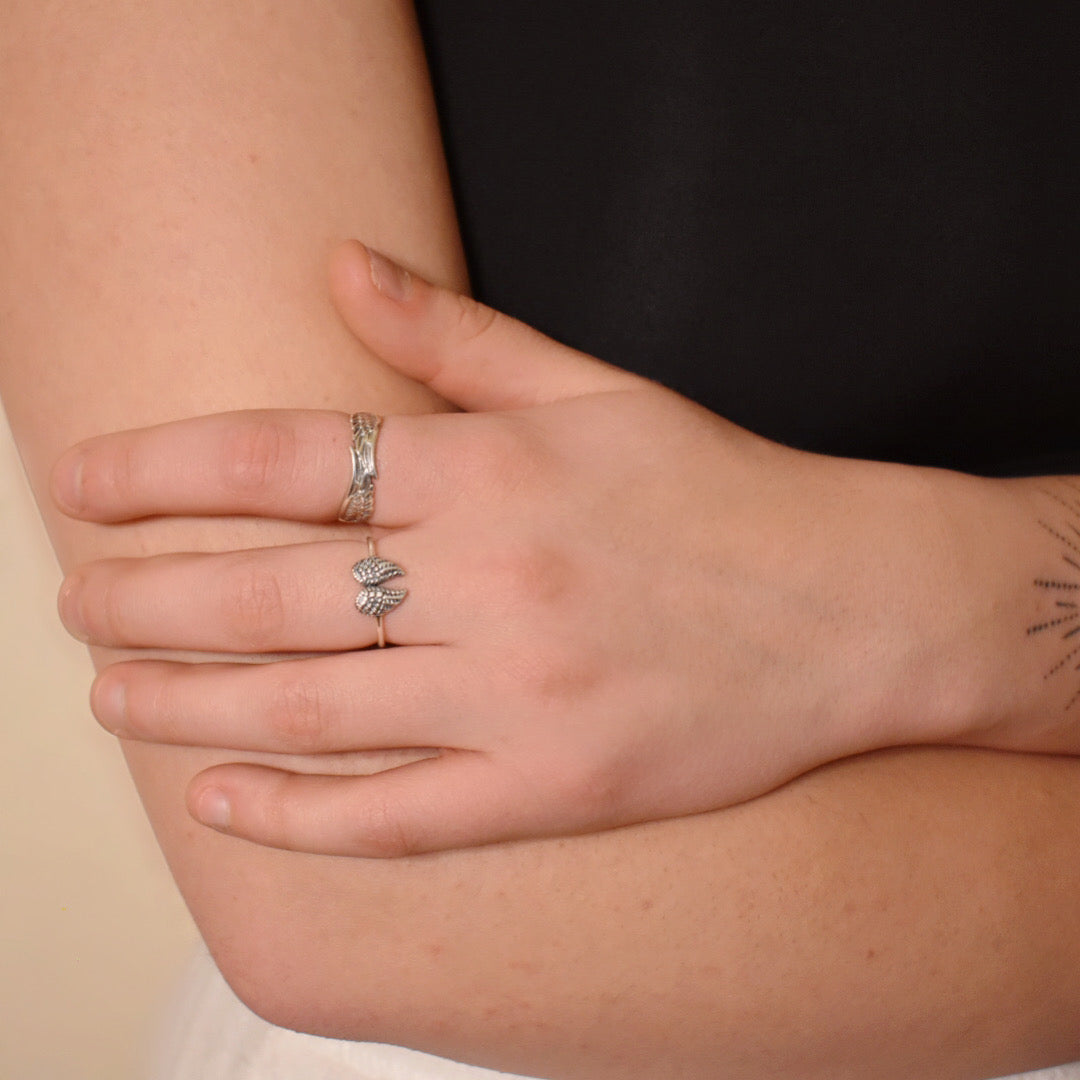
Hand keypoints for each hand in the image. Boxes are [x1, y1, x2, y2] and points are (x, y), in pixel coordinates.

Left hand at [52, 241, 1000, 855]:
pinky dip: (296, 817)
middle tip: (76, 603)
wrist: (851, 605)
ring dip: (186, 703)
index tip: (85, 483)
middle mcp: (492, 578)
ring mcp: (522, 692)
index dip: (163, 467)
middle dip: (146, 595)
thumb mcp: (592, 390)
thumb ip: (456, 335)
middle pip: (267, 589)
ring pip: (310, 706)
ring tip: (111, 695)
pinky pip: (398, 815)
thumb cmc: (719, 491)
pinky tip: (219, 802)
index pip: (284, 458)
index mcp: (493, 469)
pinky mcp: (556, 786)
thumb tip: (342, 263)